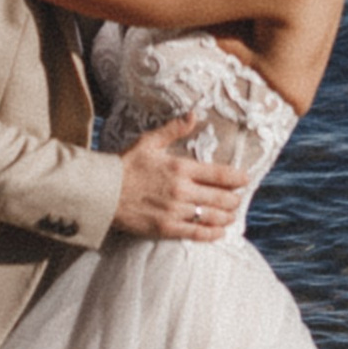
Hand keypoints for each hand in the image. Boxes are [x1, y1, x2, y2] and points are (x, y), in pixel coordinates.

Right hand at [111, 113, 246, 242]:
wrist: (102, 192)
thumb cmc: (125, 165)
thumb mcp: (149, 142)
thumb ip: (174, 130)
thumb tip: (194, 114)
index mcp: (180, 168)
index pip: (219, 174)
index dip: (237, 178)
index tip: (245, 179)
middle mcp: (181, 190)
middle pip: (220, 198)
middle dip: (234, 199)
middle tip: (238, 199)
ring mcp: (174, 211)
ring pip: (211, 216)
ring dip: (227, 216)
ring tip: (232, 215)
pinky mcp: (166, 228)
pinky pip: (196, 233)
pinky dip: (212, 234)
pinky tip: (219, 232)